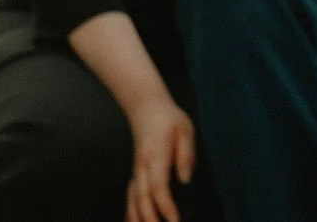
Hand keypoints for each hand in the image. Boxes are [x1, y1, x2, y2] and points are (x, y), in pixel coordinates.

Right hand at [123, 97, 195, 221]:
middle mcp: (142, 167)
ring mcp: (137, 171)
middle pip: (142, 198)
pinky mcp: (136, 174)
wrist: (145, 107)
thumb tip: (186, 179)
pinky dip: (130, 212)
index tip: (174, 220)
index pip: (158, 186)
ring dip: (136, 218)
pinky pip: (130, 197)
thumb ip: (186, 154)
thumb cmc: (168, 119)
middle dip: (150, 220)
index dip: (165, 205)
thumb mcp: (185, 130)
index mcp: (156, 156)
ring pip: (132, 200)